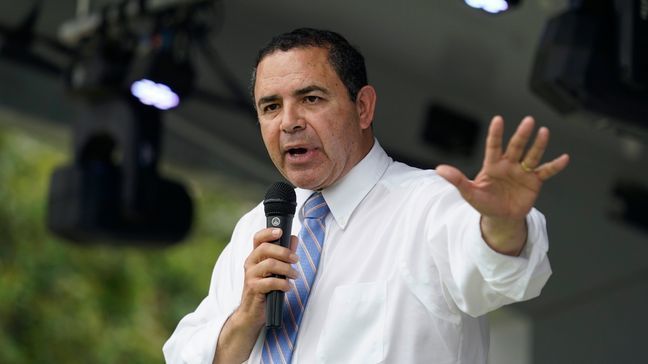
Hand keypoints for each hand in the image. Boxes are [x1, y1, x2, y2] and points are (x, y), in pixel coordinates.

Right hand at [238, 228, 298, 327]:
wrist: (251, 313)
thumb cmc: (265, 289)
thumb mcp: (275, 270)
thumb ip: (284, 254)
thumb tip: (294, 238)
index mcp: (255, 257)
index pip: (258, 238)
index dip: (268, 232)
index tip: (280, 231)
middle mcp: (251, 263)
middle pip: (265, 248)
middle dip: (284, 252)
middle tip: (296, 259)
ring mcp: (251, 276)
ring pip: (269, 264)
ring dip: (287, 269)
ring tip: (295, 276)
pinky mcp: (253, 288)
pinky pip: (270, 282)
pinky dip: (283, 284)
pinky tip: (288, 287)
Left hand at [436, 116, 568, 253]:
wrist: (501, 217)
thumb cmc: (484, 203)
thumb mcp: (469, 193)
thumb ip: (456, 180)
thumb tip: (439, 169)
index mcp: (492, 165)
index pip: (493, 146)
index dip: (496, 134)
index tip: (498, 120)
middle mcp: (509, 164)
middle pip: (516, 147)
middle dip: (521, 135)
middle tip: (528, 121)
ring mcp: (522, 172)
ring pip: (531, 155)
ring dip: (538, 145)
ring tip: (544, 131)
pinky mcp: (534, 182)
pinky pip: (546, 172)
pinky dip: (555, 166)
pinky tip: (564, 158)